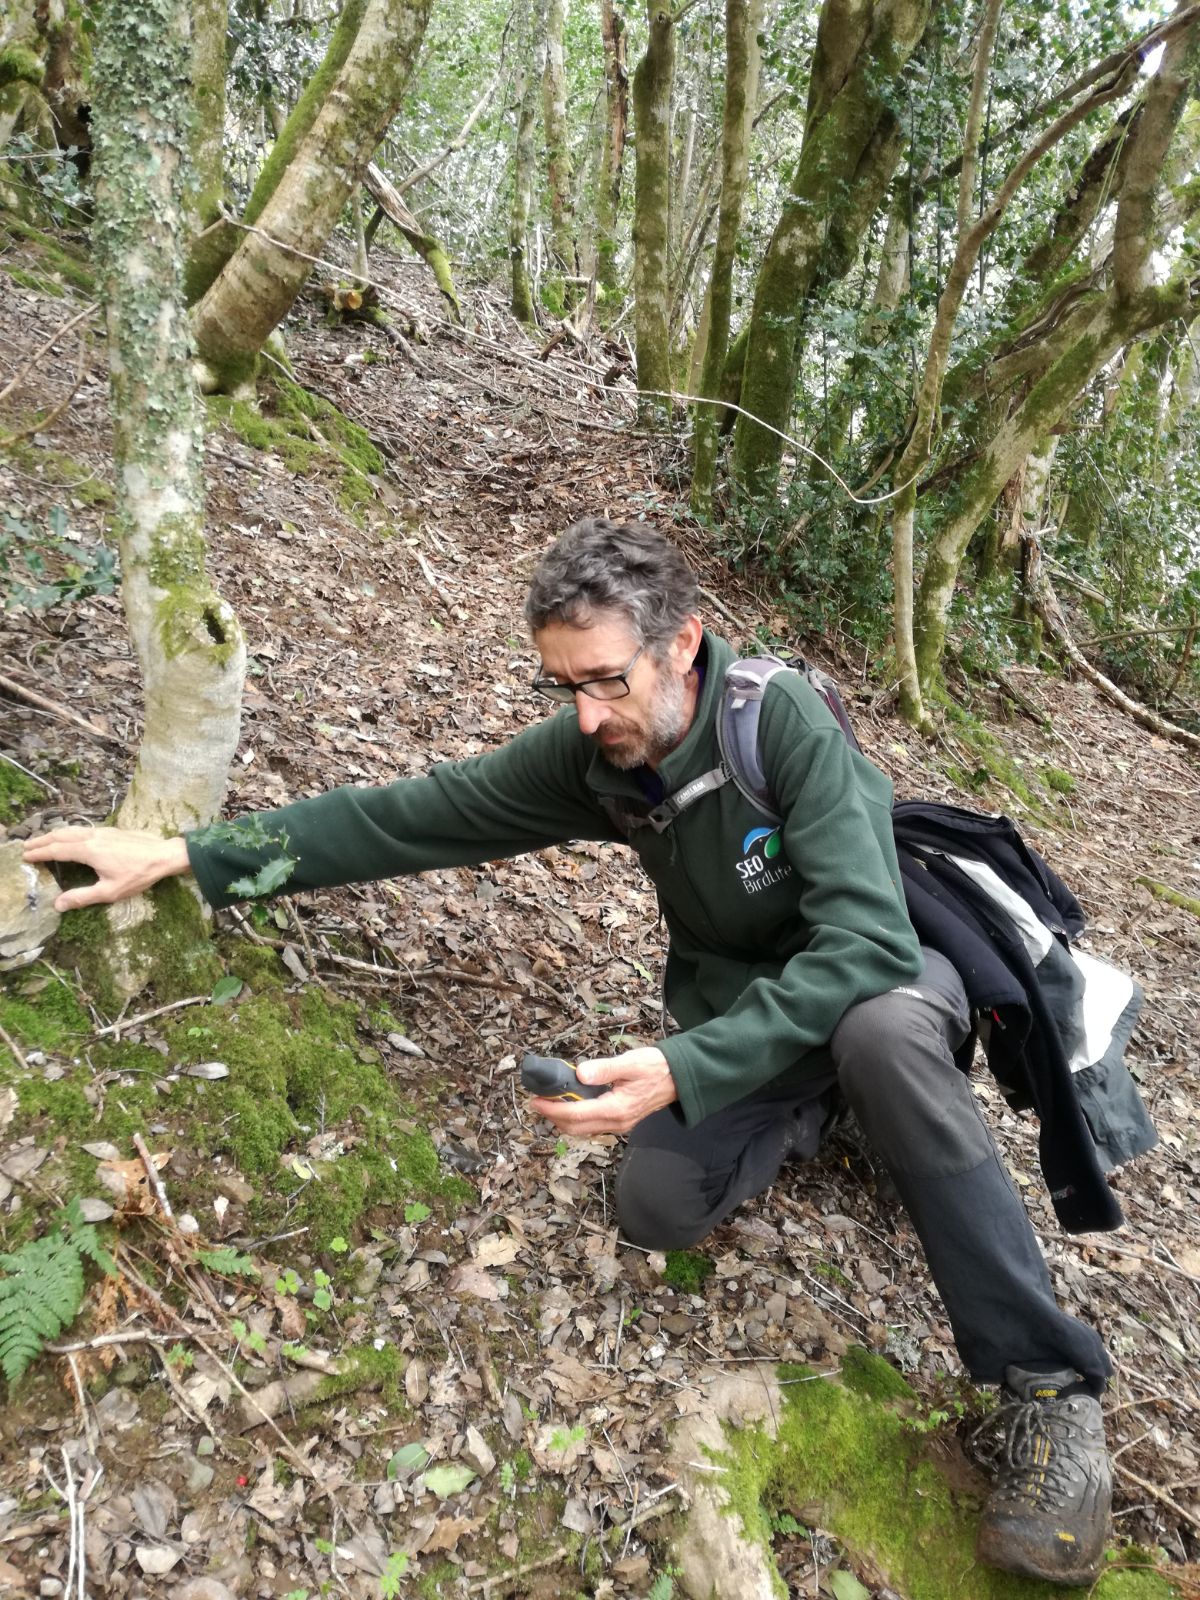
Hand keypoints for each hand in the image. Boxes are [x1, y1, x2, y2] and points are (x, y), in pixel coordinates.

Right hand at [21, 826, 190, 911]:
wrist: (165, 855)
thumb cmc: (139, 874)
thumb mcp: (110, 891)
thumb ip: (82, 897)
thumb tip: (58, 904)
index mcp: (88, 851)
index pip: (57, 850)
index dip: (40, 853)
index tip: (25, 856)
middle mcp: (92, 837)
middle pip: (61, 836)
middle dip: (42, 841)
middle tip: (26, 846)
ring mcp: (103, 832)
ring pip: (72, 830)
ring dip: (55, 834)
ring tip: (43, 840)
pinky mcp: (111, 831)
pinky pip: (83, 829)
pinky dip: (69, 832)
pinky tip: (70, 837)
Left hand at [528, 1046, 676, 1136]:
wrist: (680, 1078)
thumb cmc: (657, 1068)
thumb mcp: (631, 1063)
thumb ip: (605, 1069)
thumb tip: (580, 1074)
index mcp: (616, 1109)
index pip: (576, 1114)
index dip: (552, 1108)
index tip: (535, 1100)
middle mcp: (616, 1122)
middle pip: (575, 1128)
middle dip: (552, 1117)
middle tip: (537, 1101)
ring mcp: (619, 1124)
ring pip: (582, 1129)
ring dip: (563, 1118)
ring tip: (550, 1101)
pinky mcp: (620, 1120)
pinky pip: (592, 1124)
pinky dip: (576, 1117)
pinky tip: (571, 1102)